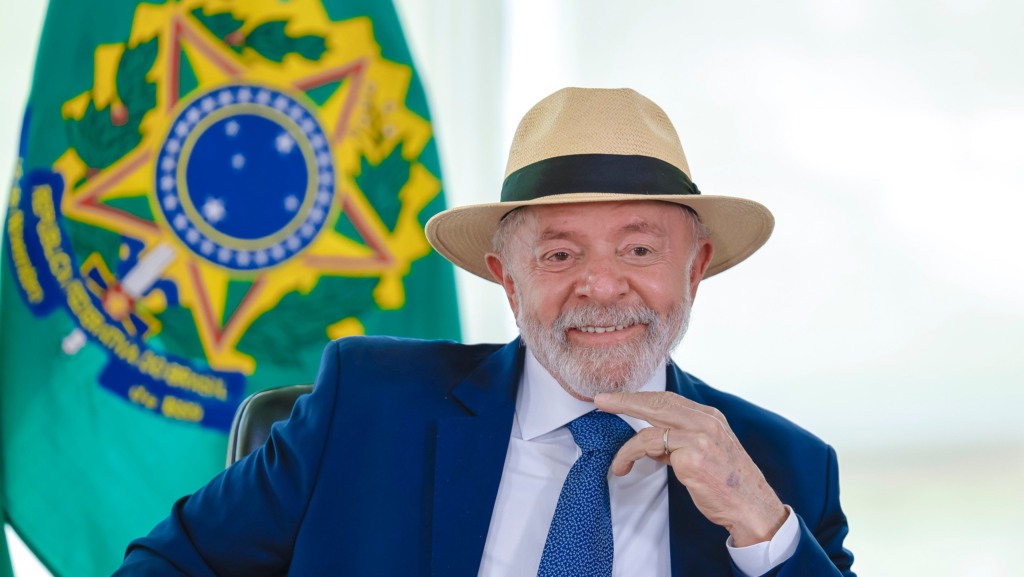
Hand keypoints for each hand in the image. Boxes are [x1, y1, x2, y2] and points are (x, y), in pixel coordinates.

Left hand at [594, 391, 786, 546]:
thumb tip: (652, 442)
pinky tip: (625, 467)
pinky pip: (650, 448)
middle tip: (602, 401)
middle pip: (658, 402)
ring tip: (616, 460)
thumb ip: (681, 442)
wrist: (752, 507)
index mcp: (710, 417)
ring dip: (626, 444)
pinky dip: (631, 455)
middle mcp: (706, 422)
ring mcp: (699, 437)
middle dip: (625, 401)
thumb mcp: (707, 453)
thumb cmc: (730, 484)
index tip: (621, 398)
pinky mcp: (691, 456)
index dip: (642, 397)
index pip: (669, 399)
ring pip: (650, 426)